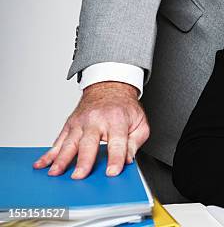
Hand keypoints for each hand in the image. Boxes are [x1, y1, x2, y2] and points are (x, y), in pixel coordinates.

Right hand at [32, 81, 149, 178]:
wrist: (110, 87)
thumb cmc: (124, 108)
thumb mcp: (140, 122)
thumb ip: (135, 142)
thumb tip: (128, 160)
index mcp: (117, 120)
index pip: (117, 142)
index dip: (115, 159)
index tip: (112, 173)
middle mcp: (97, 120)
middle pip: (89, 143)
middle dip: (84, 160)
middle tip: (79, 176)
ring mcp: (81, 122)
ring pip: (69, 143)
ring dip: (61, 159)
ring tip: (55, 173)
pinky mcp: (70, 124)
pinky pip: (58, 141)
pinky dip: (49, 153)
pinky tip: (42, 164)